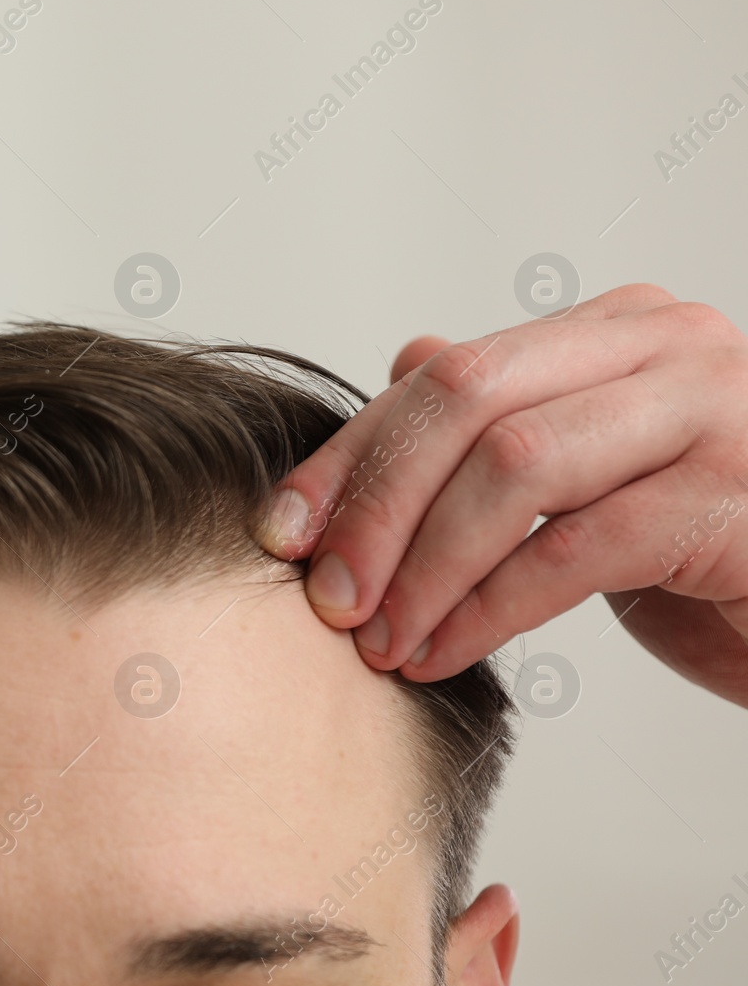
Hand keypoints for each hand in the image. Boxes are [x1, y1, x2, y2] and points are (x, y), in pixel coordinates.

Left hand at [257, 284, 747, 708]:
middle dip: (376, 504)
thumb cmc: (711, 546)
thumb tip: (405, 359)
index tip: (282, 528)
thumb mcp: (593, 476)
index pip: (448, 376)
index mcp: (616, 332)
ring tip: (376, 637)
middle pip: (468, 402)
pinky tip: (440, 653)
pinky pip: (574, 550)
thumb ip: (510, 415)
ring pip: (514, 468)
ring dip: (424, 564)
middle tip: (323, 594)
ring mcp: (711, 413)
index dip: (354, 455)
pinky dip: (487, 609)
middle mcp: (666, 347)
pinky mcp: (735, 500)